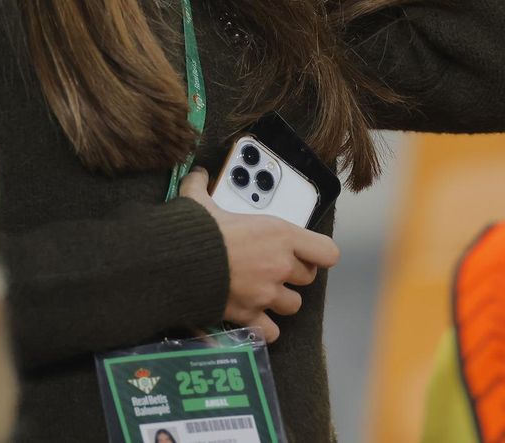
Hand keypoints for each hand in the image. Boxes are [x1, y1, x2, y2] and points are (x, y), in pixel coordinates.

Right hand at [179, 168, 338, 341]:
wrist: (177, 263)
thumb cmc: (196, 230)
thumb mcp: (200, 200)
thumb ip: (202, 186)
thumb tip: (197, 173)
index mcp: (280, 235)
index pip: (327, 252)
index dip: (318, 253)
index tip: (303, 251)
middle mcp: (280, 266)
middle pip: (307, 278)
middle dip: (292, 274)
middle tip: (273, 268)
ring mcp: (267, 294)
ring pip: (293, 305)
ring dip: (280, 300)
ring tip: (263, 292)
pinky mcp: (250, 316)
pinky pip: (271, 331)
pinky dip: (264, 328)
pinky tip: (253, 317)